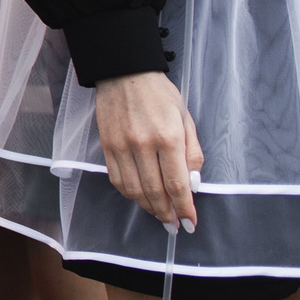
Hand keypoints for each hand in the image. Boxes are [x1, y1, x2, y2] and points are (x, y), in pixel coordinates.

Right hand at [95, 70, 201, 229]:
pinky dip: (129, 193)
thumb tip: (193, 184)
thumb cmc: (160, 94)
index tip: (190, 222)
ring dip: (148, 207)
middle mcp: (143, 145)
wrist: (124, 72)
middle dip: (167, 213)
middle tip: (175, 226)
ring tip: (159, 215)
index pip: (177, 184)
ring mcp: (121, 146)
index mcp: (168, 137)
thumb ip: (192, 153)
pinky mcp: (107, 145)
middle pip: (155, 191)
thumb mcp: (186, 119)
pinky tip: (139, 197)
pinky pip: (117, 179)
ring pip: (134, 190)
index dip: (185, 208)